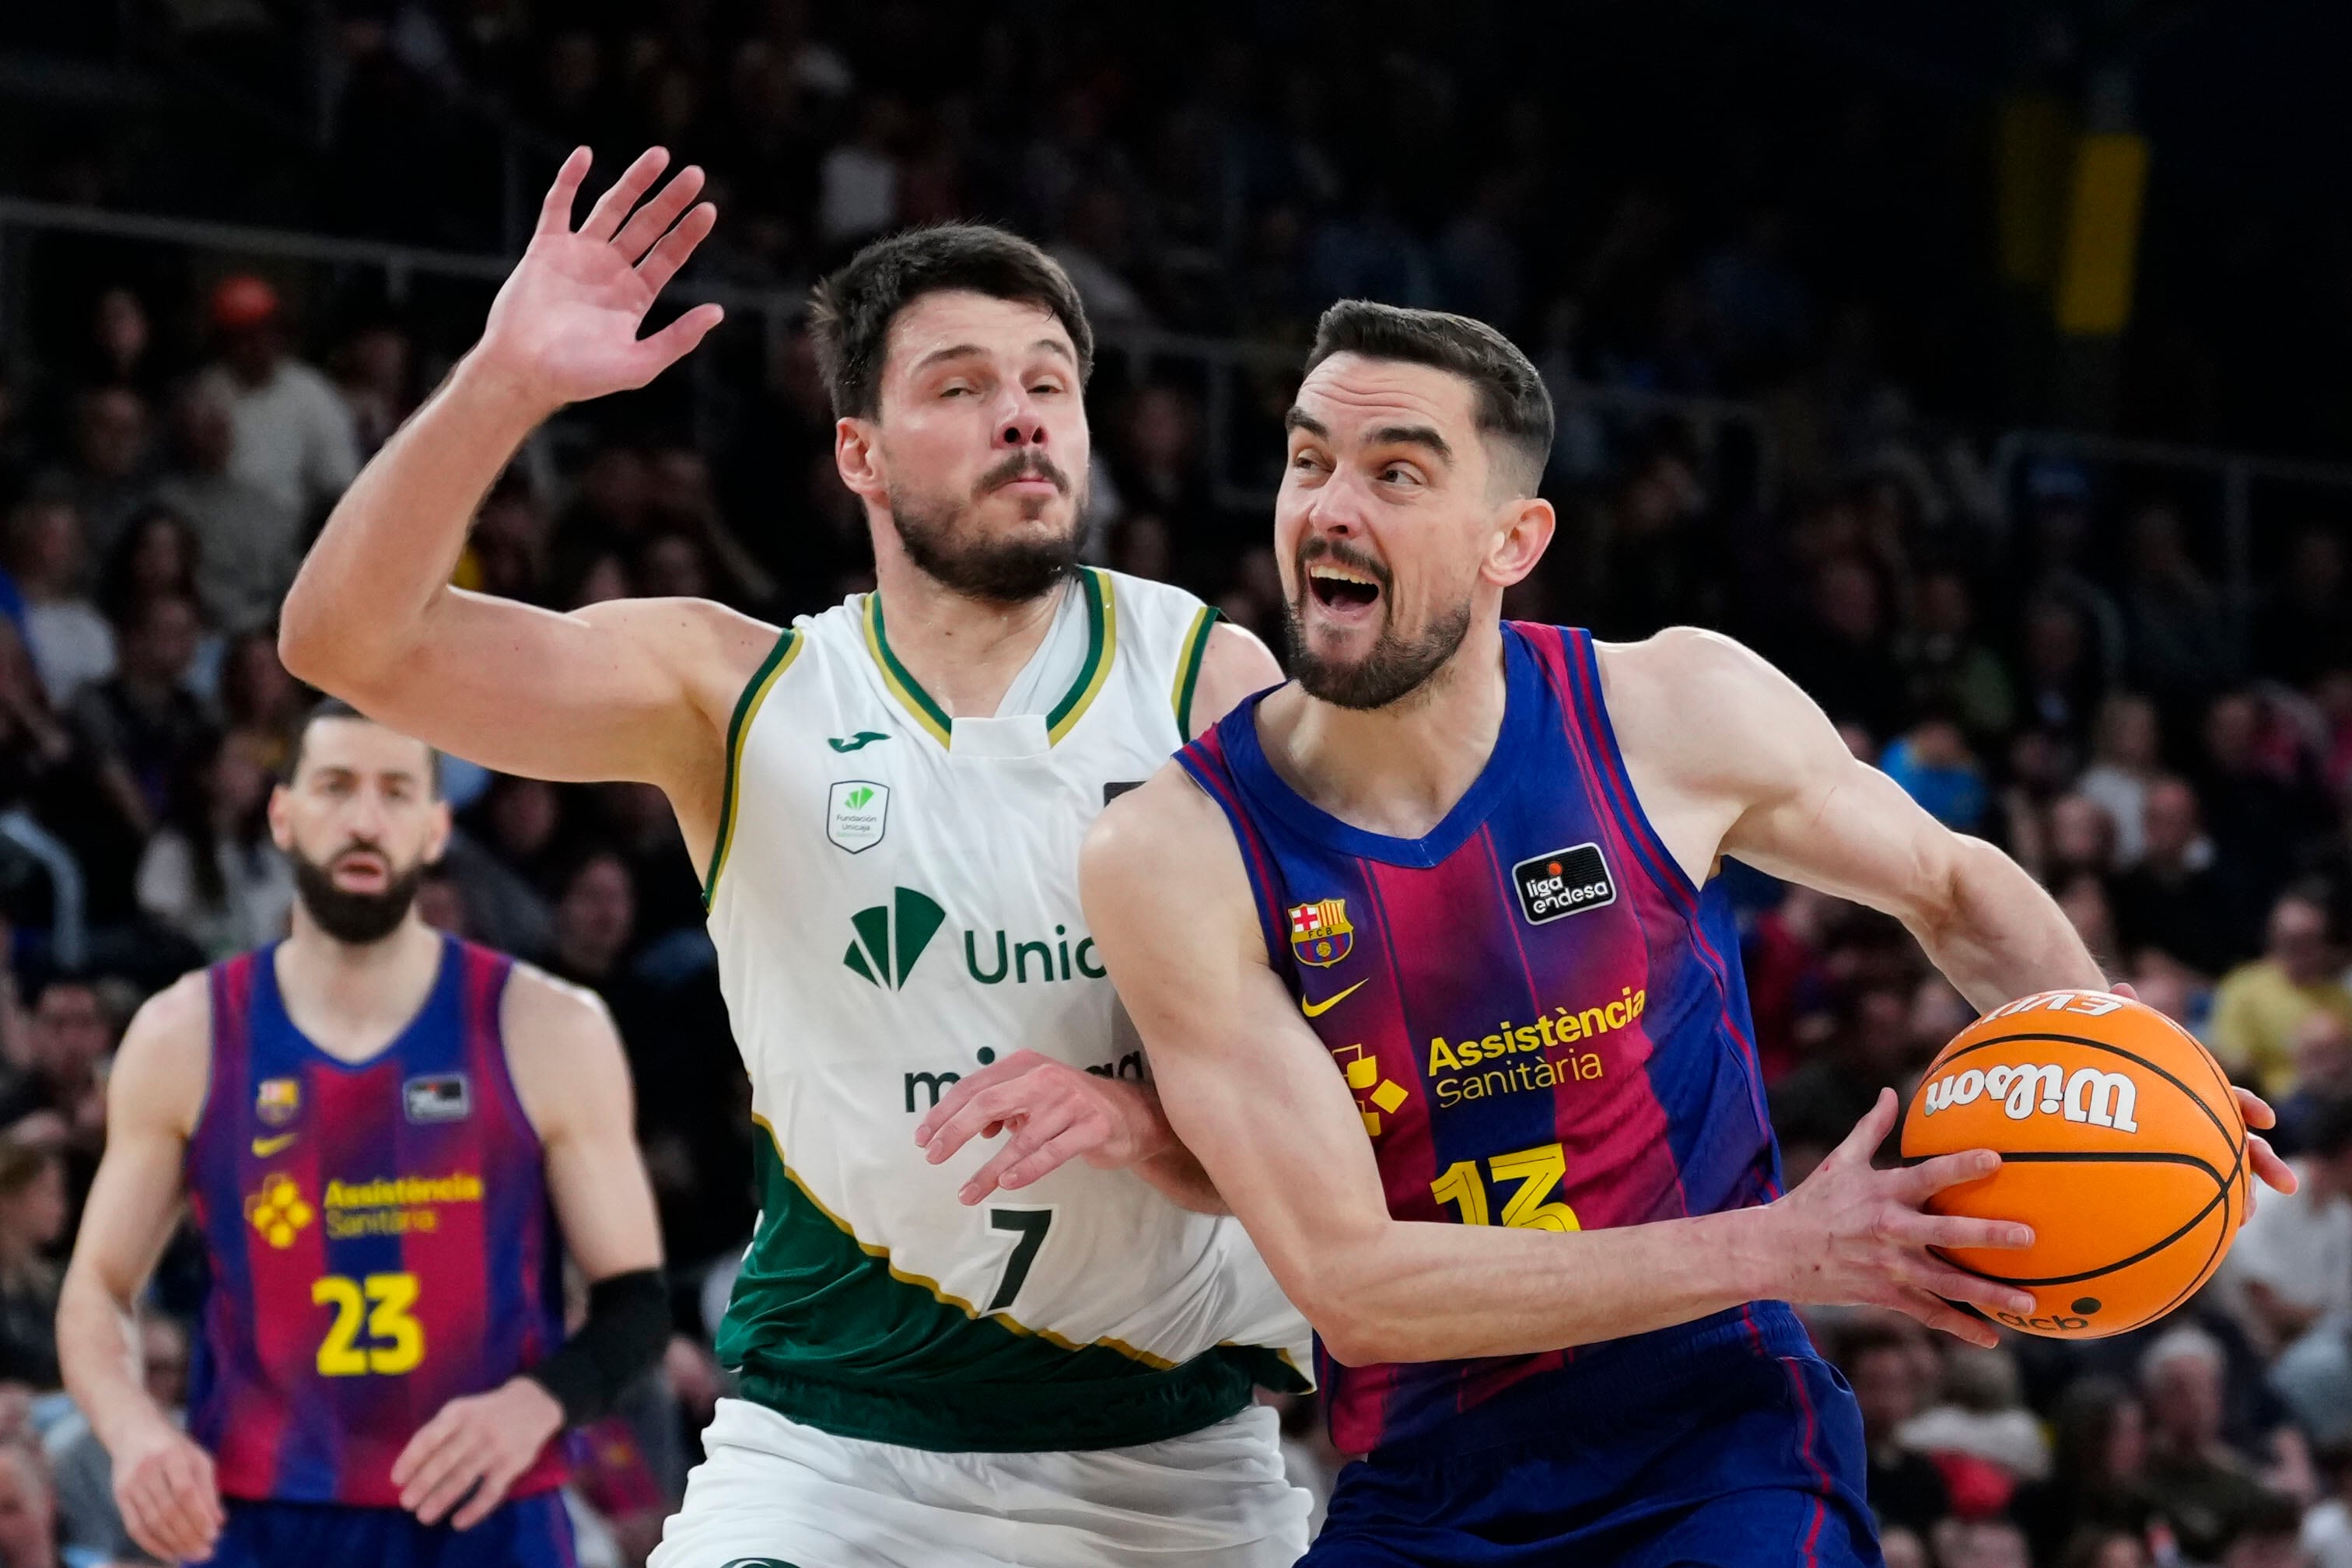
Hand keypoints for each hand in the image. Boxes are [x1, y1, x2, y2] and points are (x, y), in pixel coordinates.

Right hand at [111, 1414, 221, 1562]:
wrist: (133, 1433)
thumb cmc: (173, 1447)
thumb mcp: (197, 1458)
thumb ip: (208, 1489)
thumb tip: (218, 1522)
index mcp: (172, 1455)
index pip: (186, 1491)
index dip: (199, 1515)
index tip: (214, 1535)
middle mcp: (147, 1470)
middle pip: (168, 1510)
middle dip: (189, 1535)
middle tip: (206, 1552)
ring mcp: (130, 1485)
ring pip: (151, 1522)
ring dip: (173, 1543)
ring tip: (192, 1555)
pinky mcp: (119, 1497)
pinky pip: (135, 1527)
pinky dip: (152, 1545)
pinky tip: (169, 1553)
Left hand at [392, 1376, 563, 1529]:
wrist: (534, 1404)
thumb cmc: (486, 1412)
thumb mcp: (462, 1410)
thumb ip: (439, 1432)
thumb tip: (410, 1466)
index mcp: (459, 1414)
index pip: (429, 1437)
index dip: (411, 1459)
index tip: (397, 1479)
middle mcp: (476, 1430)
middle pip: (444, 1461)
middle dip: (423, 1484)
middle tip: (407, 1503)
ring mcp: (495, 1448)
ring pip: (464, 1478)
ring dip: (441, 1499)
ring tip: (424, 1516)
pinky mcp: (512, 1465)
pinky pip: (490, 1492)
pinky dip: (474, 1509)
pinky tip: (459, 1522)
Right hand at [472, 146, 722, 416]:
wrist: (524, 372)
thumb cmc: (580, 376)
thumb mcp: (639, 364)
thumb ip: (678, 338)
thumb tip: (718, 311)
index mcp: (634, 295)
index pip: (669, 255)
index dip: (688, 232)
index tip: (709, 209)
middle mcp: (610, 270)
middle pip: (648, 225)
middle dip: (670, 200)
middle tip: (695, 174)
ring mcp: (578, 255)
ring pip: (611, 208)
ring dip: (634, 181)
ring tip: (660, 155)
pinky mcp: (545, 248)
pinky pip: (558, 205)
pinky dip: (570, 179)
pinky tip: (585, 155)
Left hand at [914, 1049, 1172, 1204]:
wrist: (1134, 1114)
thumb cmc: (1073, 1107)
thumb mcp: (1034, 1097)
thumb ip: (1003, 1107)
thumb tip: (972, 1129)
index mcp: (1026, 1065)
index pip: (975, 1086)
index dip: (945, 1111)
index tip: (924, 1137)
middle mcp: (1046, 1077)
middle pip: (988, 1102)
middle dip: (955, 1130)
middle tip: (933, 1156)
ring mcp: (1071, 1102)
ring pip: (1019, 1138)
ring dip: (989, 1169)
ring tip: (967, 1193)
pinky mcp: (1093, 1127)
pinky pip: (1052, 1151)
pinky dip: (1027, 1168)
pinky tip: (1007, 1183)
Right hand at [1762, 1089, 2036, 1347]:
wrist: (1776, 1251)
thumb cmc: (1813, 1201)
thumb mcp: (1840, 1162)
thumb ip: (1871, 1128)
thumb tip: (1891, 1092)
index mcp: (1883, 1193)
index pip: (1928, 1176)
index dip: (1961, 1167)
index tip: (1996, 1160)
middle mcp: (1889, 1229)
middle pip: (1946, 1233)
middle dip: (1987, 1235)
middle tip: (2028, 1237)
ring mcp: (1888, 1266)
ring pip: (1946, 1282)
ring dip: (1988, 1293)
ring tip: (2028, 1300)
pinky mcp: (1884, 1295)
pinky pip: (1928, 1313)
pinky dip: (1960, 1327)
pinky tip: (1992, 1337)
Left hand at [2109, 982, 2296, 1208]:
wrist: (2102, 1087)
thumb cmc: (2117, 1065)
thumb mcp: (2121, 1043)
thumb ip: (2125, 1018)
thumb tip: (2120, 985)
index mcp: (2198, 1092)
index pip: (2232, 1097)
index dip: (2250, 1106)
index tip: (2264, 1118)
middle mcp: (2204, 1121)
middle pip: (2244, 1143)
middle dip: (2267, 1163)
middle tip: (2288, 1184)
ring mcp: (2194, 1147)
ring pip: (2227, 1174)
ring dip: (2244, 1194)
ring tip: (2248, 1217)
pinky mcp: (2177, 1168)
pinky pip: (2195, 1192)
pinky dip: (2202, 1209)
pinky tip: (2205, 1231)